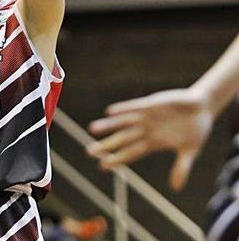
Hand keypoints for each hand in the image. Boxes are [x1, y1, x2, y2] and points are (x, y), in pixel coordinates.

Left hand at [87, 88, 213, 189]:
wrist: (202, 107)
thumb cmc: (196, 130)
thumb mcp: (190, 150)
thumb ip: (182, 167)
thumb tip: (176, 188)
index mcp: (153, 143)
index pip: (131, 153)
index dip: (118, 159)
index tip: (103, 166)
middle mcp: (145, 131)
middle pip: (122, 139)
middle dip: (107, 145)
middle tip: (89, 152)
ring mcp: (146, 117)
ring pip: (123, 122)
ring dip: (109, 125)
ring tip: (93, 129)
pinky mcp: (151, 104)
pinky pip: (134, 107)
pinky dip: (123, 109)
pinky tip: (110, 112)